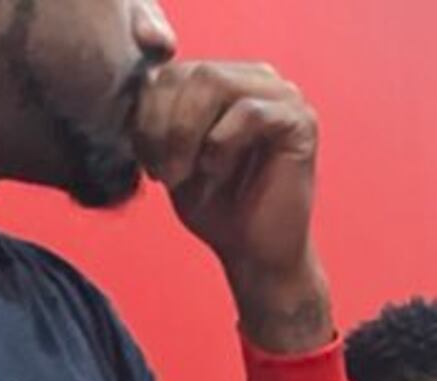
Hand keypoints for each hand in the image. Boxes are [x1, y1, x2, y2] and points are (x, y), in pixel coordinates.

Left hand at [134, 62, 331, 352]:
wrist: (255, 254)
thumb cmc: (216, 206)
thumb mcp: (169, 151)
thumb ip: (157, 110)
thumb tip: (136, 72)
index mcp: (225, 80)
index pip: (171, 70)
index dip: (146, 111)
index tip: (143, 159)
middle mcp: (256, 79)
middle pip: (192, 72)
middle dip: (164, 124)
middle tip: (160, 171)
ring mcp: (283, 97)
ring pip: (216, 83)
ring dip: (186, 131)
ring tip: (181, 171)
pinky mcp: (300, 122)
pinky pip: (250, 112)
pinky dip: (221, 142)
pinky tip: (214, 168)